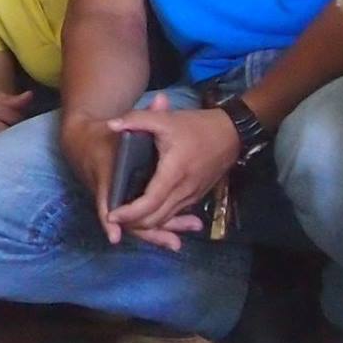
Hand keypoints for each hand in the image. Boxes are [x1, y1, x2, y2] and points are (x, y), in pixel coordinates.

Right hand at [0, 79, 33, 142]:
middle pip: (9, 128)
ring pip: (0, 138)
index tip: (22, 112)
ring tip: (8, 128)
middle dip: (15, 126)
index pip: (14, 115)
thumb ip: (10, 98)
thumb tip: (30, 97)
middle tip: (17, 122)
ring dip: (7, 134)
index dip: (21, 114)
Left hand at [105, 97, 239, 244]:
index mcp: (174, 173)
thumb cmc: (196, 126)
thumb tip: (111, 124)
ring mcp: (193, 196)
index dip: (130, 212)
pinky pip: (175, 213)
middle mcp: (184, 190)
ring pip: (167, 219)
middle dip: (133, 223)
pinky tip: (146, 215)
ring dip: (146, 223)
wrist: (232, 134)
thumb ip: (137, 119)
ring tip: (125, 219)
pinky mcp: (197, 196)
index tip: (111, 215)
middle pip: (157, 218)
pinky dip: (160, 218)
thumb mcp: (165, 118)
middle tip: (112, 219)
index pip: (150, 202)